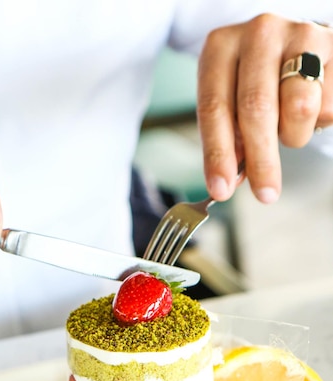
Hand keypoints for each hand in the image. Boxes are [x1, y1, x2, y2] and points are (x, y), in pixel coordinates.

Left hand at [197, 14, 332, 203]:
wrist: (292, 43)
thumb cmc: (254, 79)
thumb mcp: (230, 101)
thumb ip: (229, 138)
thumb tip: (231, 180)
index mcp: (221, 47)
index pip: (214, 108)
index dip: (218, 154)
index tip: (221, 188)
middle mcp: (258, 33)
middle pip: (256, 108)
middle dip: (261, 159)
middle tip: (265, 193)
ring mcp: (298, 35)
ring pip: (299, 106)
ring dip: (293, 135)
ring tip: (288, 130)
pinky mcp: (332, 45)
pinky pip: (327, 104)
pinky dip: (317, 121)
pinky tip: (310, 108)